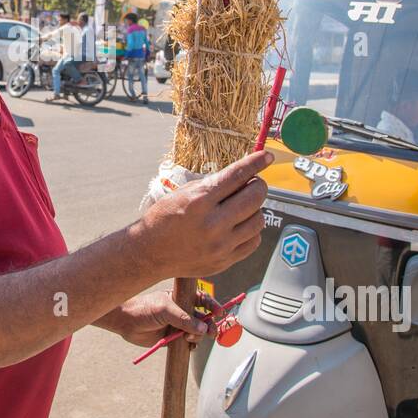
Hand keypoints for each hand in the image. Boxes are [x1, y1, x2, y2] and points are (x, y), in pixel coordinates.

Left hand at [110, 290, 206, 348]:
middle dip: (209, 324)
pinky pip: (188, 343)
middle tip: (211, 332)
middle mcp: (181, 311)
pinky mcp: (173, 338)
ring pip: (197, 331)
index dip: (212, 305)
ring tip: (190, 337)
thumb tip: (203, 328)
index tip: (219, 312)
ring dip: (198, 336)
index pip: (202, 299)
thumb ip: (184, 319)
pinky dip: (191, 345)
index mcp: (181, 298)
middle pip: (203, 317)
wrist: (126, 323)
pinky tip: (188, 344)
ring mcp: (178, 325)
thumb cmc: (143, 309)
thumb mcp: (165, 310)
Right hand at [139, 150, 271, 280]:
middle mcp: (213, 223)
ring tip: (241, 208)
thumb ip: (214, 185)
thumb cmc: (164, 218)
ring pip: (259, 219)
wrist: (150, 253)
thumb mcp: (184, 193)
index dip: (256, 163)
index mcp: (199, 201)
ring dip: (254, 209)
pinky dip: (250, 230)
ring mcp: (221, 245)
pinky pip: (253, 241)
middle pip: (255, 197)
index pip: (237, 175)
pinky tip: (239, 226)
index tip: (267, 156)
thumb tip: (244, 175)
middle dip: (258, 185)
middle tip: (252, 184)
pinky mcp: (225, 261)